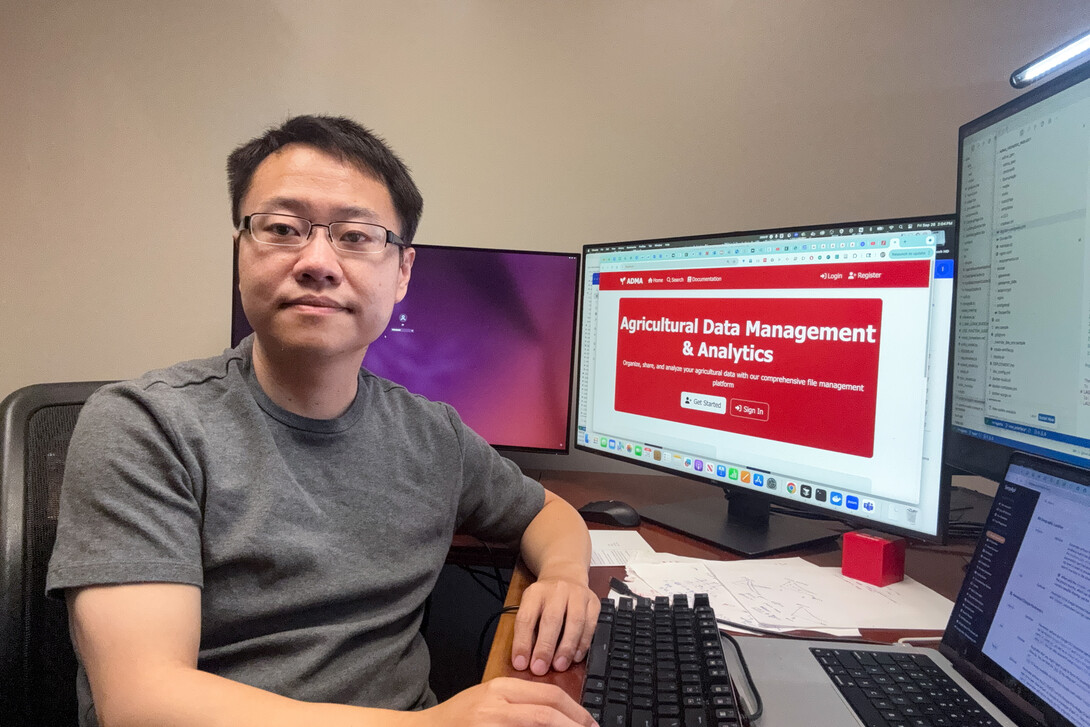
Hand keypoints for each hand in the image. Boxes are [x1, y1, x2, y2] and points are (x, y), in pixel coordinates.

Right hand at [416, 678, 596, 726]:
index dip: (575, 710)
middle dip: (574, 725)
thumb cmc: (458, 719)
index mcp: (501, 688)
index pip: (548, 694)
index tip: (589, 722)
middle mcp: (496, 704)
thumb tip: (557, 714)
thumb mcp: (490, 701)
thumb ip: (519, 702)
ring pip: (537, 724)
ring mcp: (490, 722)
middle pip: (547, 712)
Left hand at [511, 576, 599, 675]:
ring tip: (559, 666)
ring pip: (575, 622)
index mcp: (536, 592)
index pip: (526, 618)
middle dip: (545, 647)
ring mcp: (577, 594)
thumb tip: (525, 660)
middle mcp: (557, 590)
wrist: (565, 574)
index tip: (521, 663)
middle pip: (551, 619)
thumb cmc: (545, 598)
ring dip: (566, 648)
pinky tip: (575, 657)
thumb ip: (528, 630)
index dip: (522, 642)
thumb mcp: (530, 606)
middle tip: (540, 668)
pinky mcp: (593, 602)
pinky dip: (583, 643)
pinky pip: (591, 624)